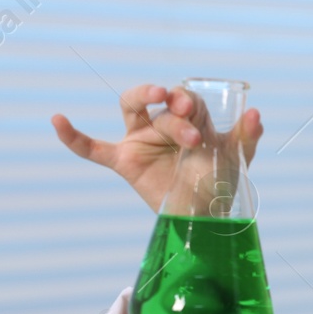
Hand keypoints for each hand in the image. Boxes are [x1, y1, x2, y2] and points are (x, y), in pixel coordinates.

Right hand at [51, 84, 264, 213]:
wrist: (205, 218)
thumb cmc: (219, 183)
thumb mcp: (236, 158)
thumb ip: (246, 136)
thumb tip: (256, 112)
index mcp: (188, 117)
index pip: (184, 99)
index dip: (188, 102)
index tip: (194, 116)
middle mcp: (163, 123)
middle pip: (161, 103)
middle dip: (175, 111)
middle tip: (189, 125)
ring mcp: (141, 140)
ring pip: (132, 107)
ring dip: (142, 96)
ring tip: (156, 95)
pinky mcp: (124, 162)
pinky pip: (92, 149)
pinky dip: (73, 136)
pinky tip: (57, 120)